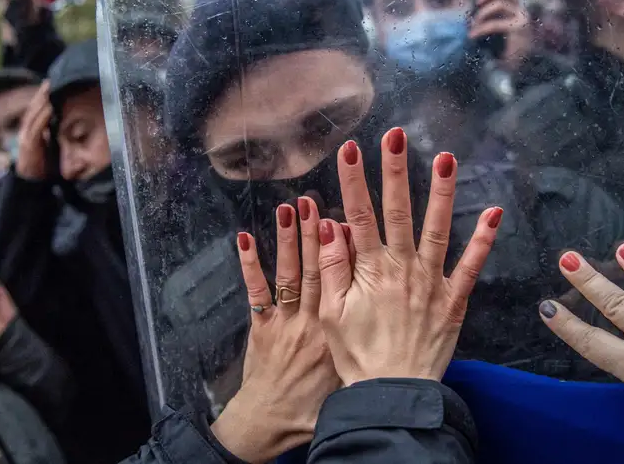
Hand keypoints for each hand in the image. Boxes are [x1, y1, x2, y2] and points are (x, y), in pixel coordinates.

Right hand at [15, 81, 50, 180]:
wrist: (30, 184)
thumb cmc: (42, 168)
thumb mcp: (48, 149)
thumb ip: (51, 137)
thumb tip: (60, 127)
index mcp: (30, 132)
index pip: (36, 111)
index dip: (42, 98)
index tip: (50, 86)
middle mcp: (26, 132)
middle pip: (34, 108)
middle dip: (42, 94)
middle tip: (50, 80)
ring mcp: (26, 137)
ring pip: (34, 114)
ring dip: (42, 100)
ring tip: (49, 88)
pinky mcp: (29, 143)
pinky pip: (37, 126)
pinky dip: (44, 115)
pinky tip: (50, 106)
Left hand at [211, 198, 339, 462]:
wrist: (271, 424)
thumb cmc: (311, 406)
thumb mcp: (344, 376)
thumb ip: (360, 344)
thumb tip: (380, 314)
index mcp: (337, 328)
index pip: (344, 281)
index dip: (345, 248)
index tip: (348, 218)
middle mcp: (313, 319)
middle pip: (316, 268)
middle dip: (316, 232)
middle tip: (318, 199)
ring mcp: (285, 321)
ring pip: (289, 273)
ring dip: (288, 239)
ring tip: (289, 207)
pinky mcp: (261, 327)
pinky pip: (255, 291)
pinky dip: (249, 264)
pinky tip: (242, 238)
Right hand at [316, 128, 501, 384]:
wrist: (393, 394)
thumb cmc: (358, 357)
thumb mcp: (332, 314)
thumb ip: (332, 267)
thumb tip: (329, 225)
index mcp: (368, 270)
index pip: (357, 215)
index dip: (352, 180)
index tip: (350, 149)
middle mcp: (401, 268)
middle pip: (396, 211)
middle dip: (394, 170)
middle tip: (395, 136)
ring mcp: (430, 282)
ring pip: (436, 228)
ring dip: (440, 192)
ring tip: (445, 158)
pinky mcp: (453, 300)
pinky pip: (470, 266)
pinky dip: (482, 240)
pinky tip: (493, 212)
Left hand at [471, 0, 531, 69]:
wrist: (519, 71)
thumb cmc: (505, 53)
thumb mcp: (496, 32)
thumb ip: (490, 18)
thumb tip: (476, 7)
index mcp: (517, 10)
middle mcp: (521, 12)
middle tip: (478, 2)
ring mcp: (522, 19)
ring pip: (500, 4)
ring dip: (483, 13)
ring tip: (474, 25)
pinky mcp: (518, 29)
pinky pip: (495, 23)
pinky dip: (481, 28)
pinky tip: (473, 35)